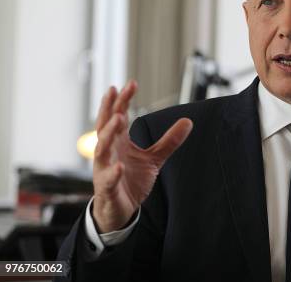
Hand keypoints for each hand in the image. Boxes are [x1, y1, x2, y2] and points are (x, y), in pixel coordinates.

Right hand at [91, 80, 192, 232]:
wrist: (120, 208)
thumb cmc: (131, 178)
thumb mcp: (154, 158)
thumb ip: (169, 141)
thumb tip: (188, 121)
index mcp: (118, 141)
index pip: (117, 115)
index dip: (123, 100)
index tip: (131, 83)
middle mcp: (108, 151)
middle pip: (106, 125)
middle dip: (110, 108)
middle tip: (116, 90)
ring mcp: (104, 168)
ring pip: (102, 148)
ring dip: (109, 133)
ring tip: (118, 118)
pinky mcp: (107, 187)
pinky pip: (108, 178)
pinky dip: (112, 172)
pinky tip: (119, 166)